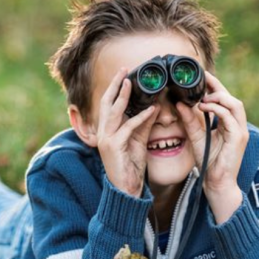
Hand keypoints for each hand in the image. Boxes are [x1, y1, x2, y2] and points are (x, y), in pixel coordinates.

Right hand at [97, 68, 159, 197]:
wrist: (126, 189)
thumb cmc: (130, 167)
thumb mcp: (138, 141)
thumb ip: (144, 124)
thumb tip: (155, 106)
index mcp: (106, 130)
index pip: (108, 104)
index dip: (114, 88)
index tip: (123, 74)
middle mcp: (102, 133)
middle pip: (106, 102)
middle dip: (114, 85)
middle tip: (123, 70)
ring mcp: (106, 139)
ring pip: (113, 112)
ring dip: (122, 96)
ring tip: (130, 82)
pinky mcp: (114, 147)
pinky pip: (128, 127)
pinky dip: (140, 117)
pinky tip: (151, 110)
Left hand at [176, 72, 248, 222]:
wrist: (217, 183)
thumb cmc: (209, 162)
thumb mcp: (196, 137)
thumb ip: (189, 121)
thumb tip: (179, 103)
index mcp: (229, 123)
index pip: (224, 99)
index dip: (214, 86)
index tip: (200, 75)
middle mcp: (237, 125)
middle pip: (231, 97)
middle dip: (217, 86)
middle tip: (201, 79)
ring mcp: (240, 131)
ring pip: (235, 104)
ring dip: (218, 97)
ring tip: (202, 97)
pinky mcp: (238, 138)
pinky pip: (230, 117)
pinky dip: (218, 110)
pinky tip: (205, 107)